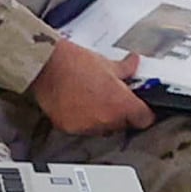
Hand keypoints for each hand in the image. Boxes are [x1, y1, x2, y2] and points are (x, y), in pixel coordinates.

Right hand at [32, 36, 151, 135]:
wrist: (46, 67)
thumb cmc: (74, 63)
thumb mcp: (106, 63)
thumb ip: (125, 68)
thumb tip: (133, 63)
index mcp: (121, 104)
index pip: (144, 119)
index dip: (144, 112)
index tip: (141, 108)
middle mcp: (107, 120)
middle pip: (123, 124)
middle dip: (121, 113)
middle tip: (112, 97)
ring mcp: (87, 127)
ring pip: (103, 128)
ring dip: (102, 118)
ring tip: (91, 99)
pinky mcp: (70, 129)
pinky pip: (83, 128)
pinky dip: (82, 119)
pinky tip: (77, 104)